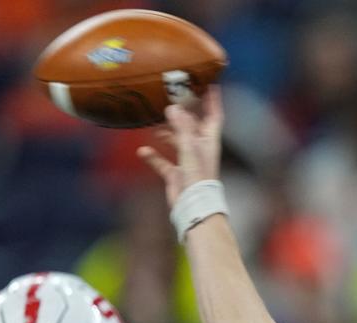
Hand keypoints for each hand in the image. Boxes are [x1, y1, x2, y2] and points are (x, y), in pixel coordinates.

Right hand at [137, 86, 223, 205]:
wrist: (193, 206)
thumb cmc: (197, 176)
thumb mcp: (189, 147)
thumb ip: (181, 127)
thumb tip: (172, 106)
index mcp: (209, 141)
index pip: (213, 115)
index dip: (212, 100)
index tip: (207, 83)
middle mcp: (199, 149)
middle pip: (191, 126)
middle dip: (182, 114)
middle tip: (169, 99)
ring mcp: (187, 162)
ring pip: (175, 142)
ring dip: (165, 133)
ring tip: (153, 123)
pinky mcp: (176, 175)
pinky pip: (162, 162)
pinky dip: (153, 156)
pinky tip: (143, 151)